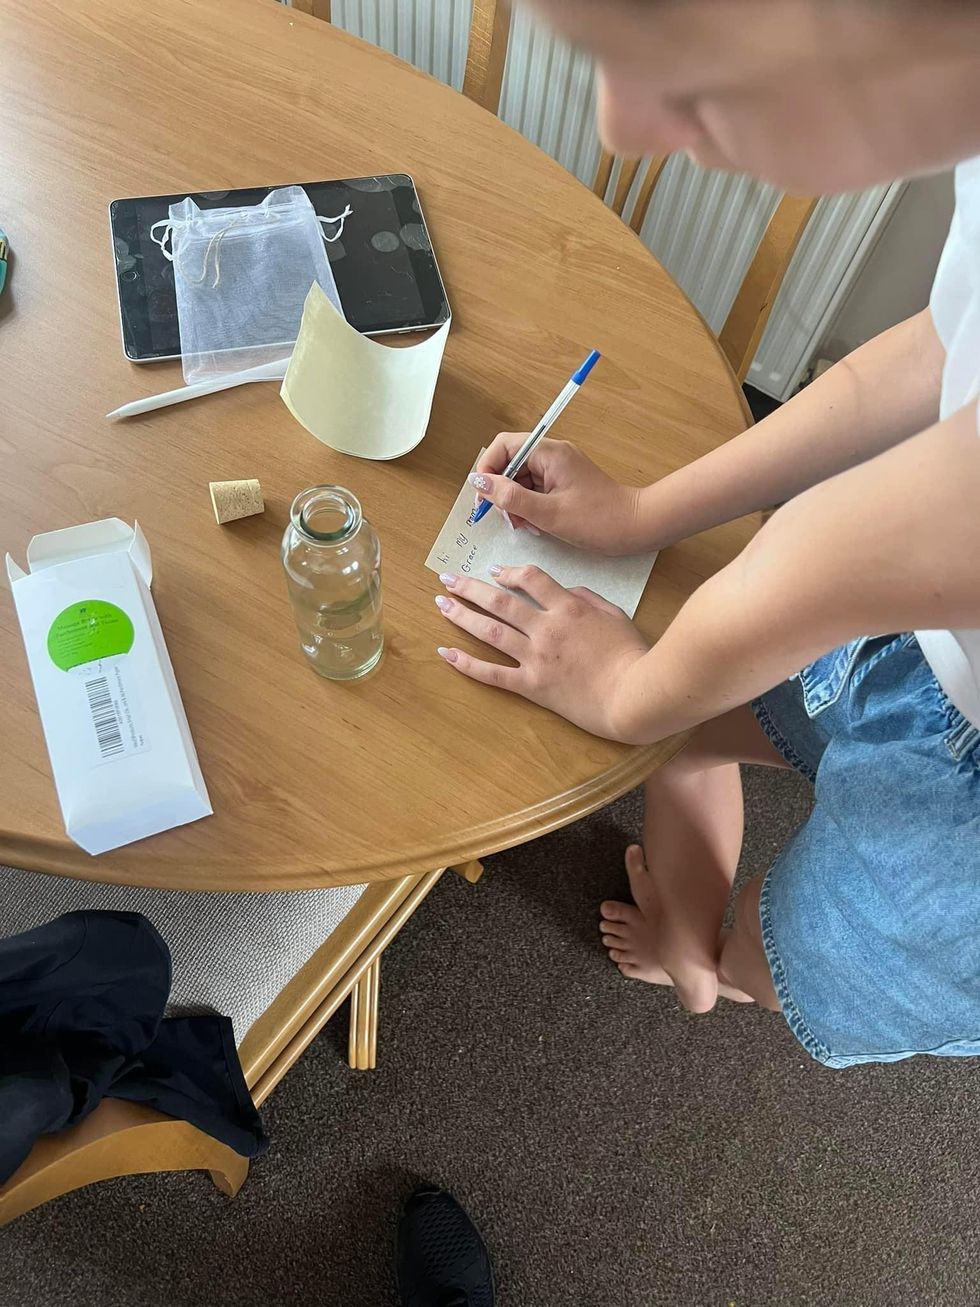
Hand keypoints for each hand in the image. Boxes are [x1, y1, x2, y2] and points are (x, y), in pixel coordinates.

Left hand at [434, 565, 647, 739]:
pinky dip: (467, 664)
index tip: (494, 571)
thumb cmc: (631, 655)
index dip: (508, 572)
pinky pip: (493, 674)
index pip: (530, 579)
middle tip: (447, 578)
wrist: (633, 696)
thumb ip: (588, 597)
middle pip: (500, 601)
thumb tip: (565, 590)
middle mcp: (546, 628)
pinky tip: (446, 653)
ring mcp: (536, 658)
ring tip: (440, 604)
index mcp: (568, 608)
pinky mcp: (532, 686)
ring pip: (490, 631)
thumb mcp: (615, 614)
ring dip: (462, 615)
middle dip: (470, 587)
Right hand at [472, 436, 644, 555]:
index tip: (485, 499)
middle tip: (506, 519)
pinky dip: (529, 506)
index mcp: (549, 453)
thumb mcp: (548, 513)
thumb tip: (478, 482)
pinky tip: (536, 524)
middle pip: (510, 463)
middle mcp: (552, 455)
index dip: (487, 470)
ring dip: (515, 502)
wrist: (637, 526)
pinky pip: (535, 489)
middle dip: (502, 491)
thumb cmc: (599, 519)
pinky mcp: (564, 483)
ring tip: (524, 525)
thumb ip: (510, 497)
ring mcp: (559, 468)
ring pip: (520, 479)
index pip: (503, 447)